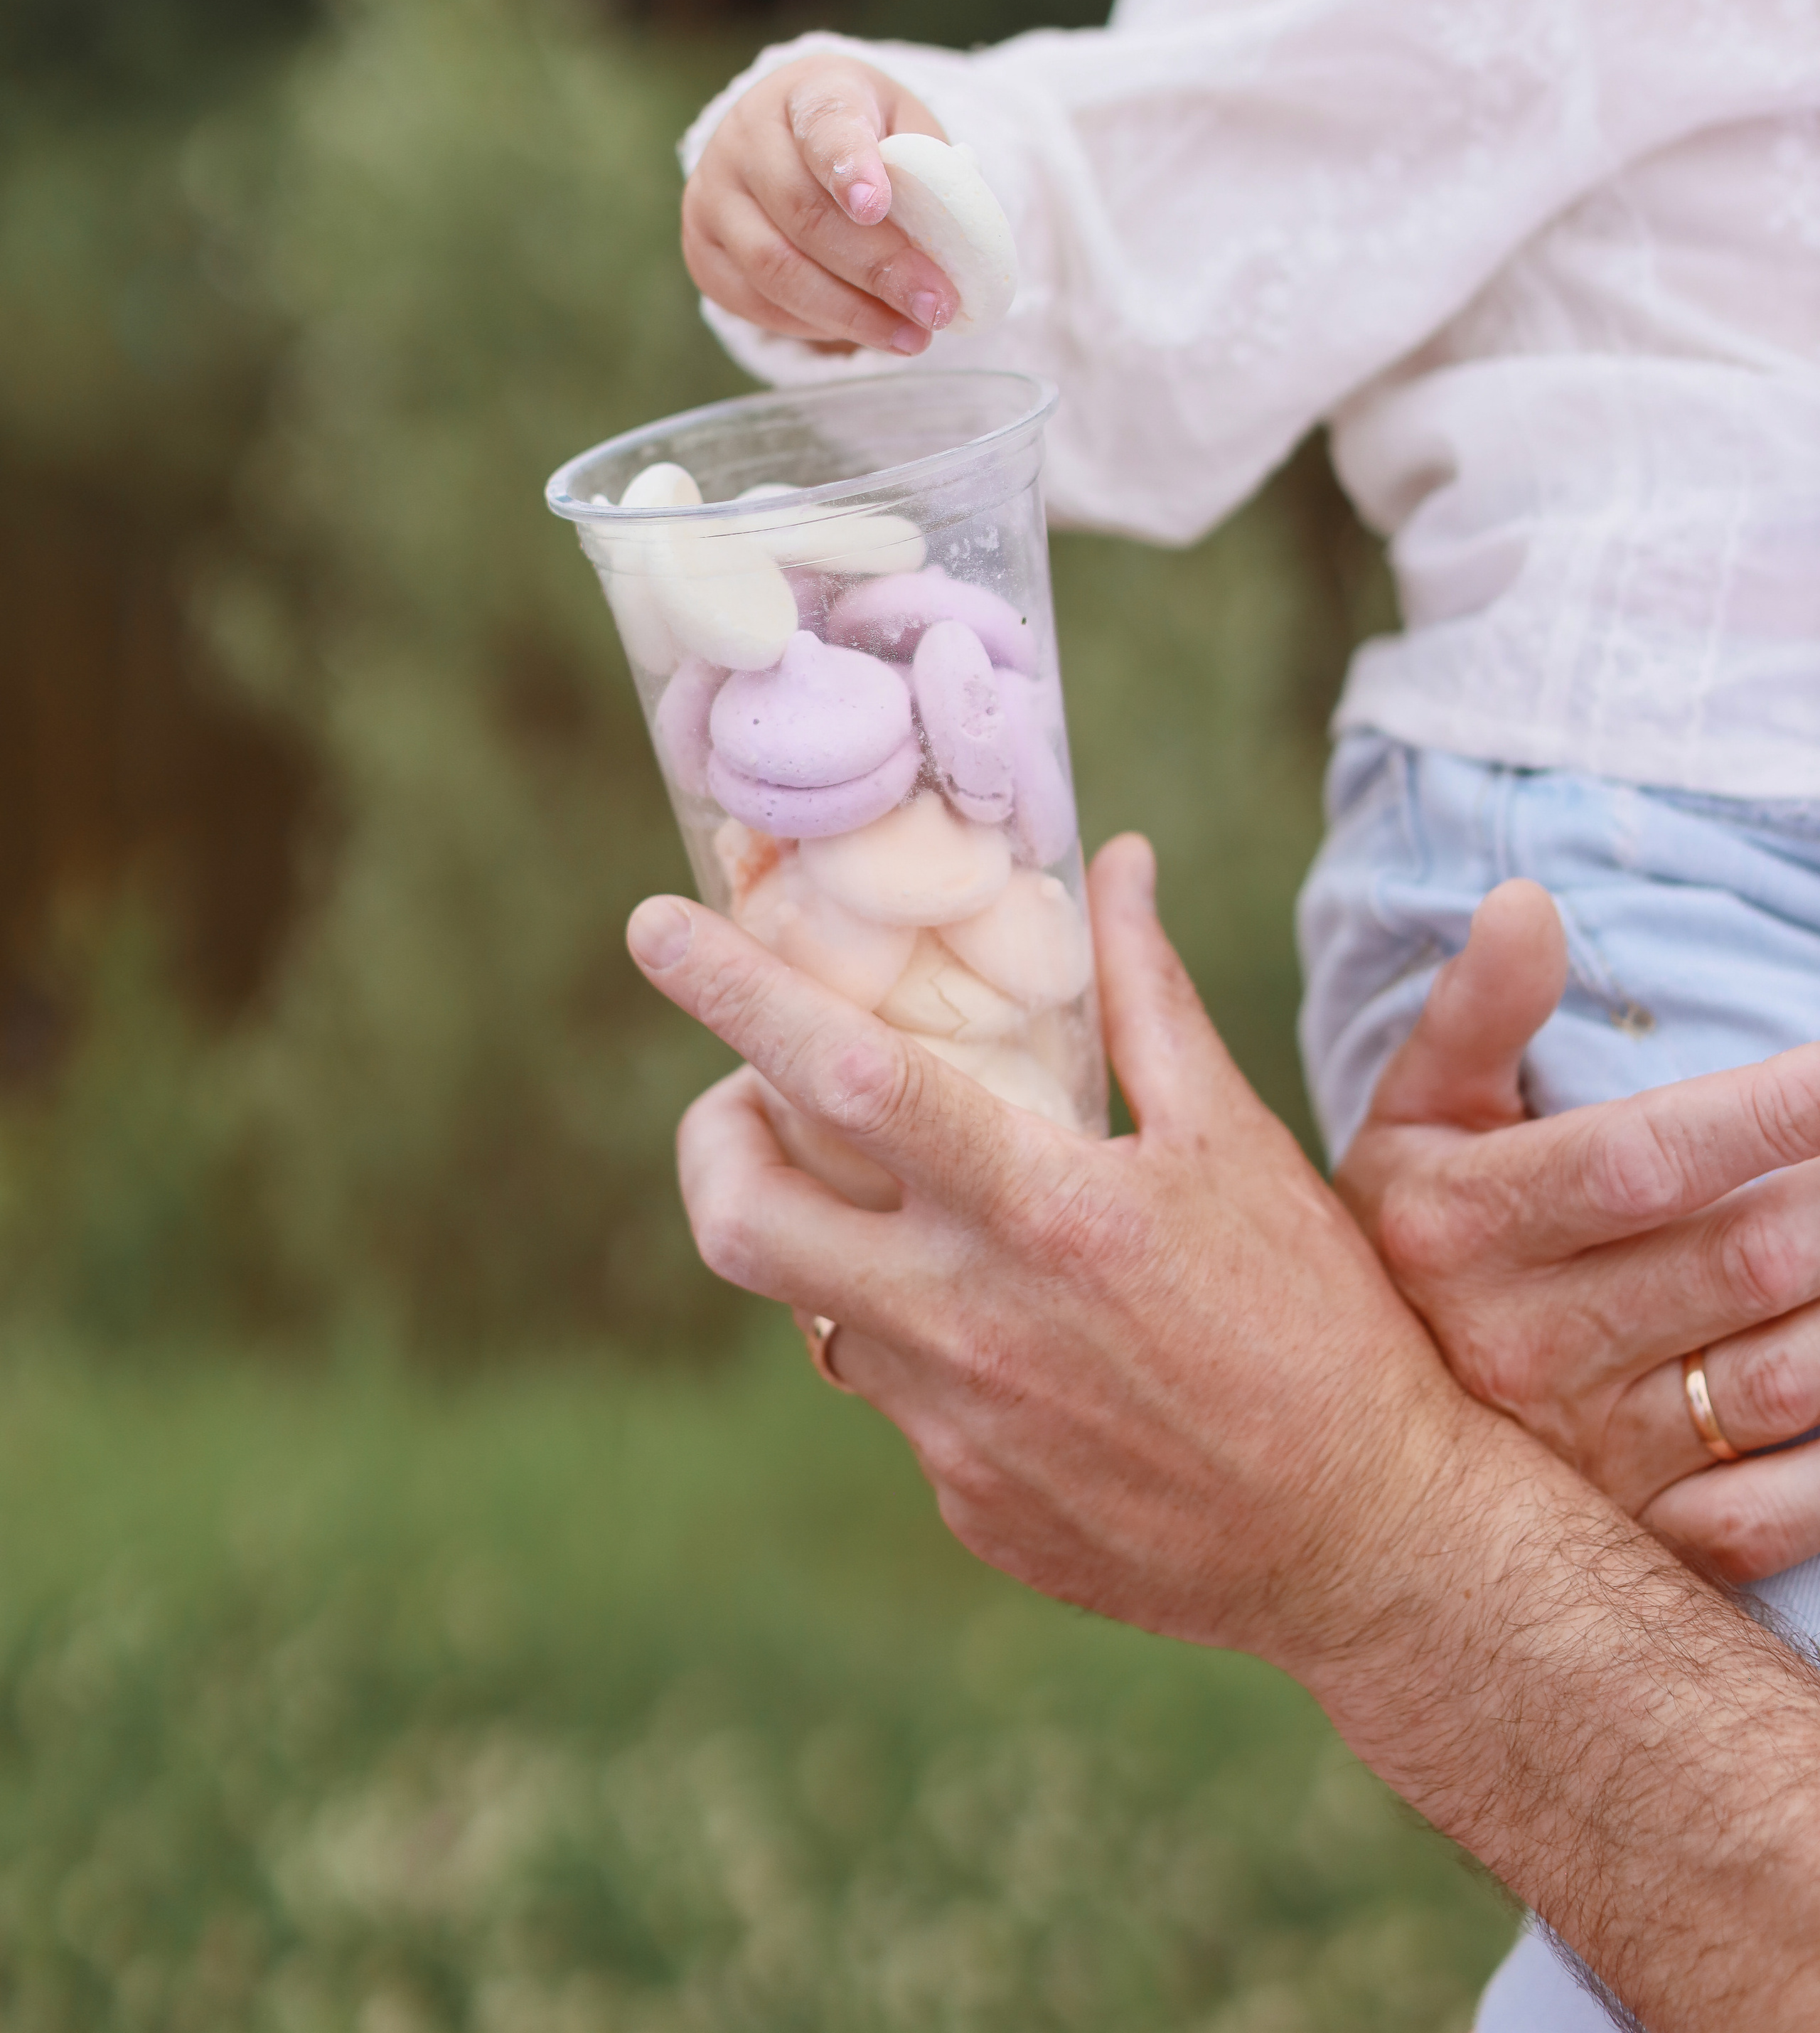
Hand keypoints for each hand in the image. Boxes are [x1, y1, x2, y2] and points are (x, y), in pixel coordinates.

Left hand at [632, 835, 1482, 1670]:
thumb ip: (1148, 1000)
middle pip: (743, 1222)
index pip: (843, 1079)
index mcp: (1044, 1213)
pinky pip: (896, 1396)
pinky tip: (1008, 1326)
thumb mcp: (1236, 1142)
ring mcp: (955, 1432)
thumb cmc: (1321, 1321)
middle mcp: (973, 1325)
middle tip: (751, 1098)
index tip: (651, 926)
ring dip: (827, 1233)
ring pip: (814, 1308)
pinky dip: (918, 1335)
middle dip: (712, 1138)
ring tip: (906, 1198)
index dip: (733, 995)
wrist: (1371, 1541)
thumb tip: (1114, 862)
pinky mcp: (965, 1504)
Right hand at [682, 58, 958, 355]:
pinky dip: (815, 325)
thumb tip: (959, 246)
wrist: (794, 141)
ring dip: (850, 313)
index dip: (849, 165)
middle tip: (935, 306)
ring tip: (911, 337)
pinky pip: (756, 302)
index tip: (878, 206)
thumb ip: (932, 173)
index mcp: (808, 91)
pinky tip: (864, 331)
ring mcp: (712, 194)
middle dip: (877, 269)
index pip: (824, 123)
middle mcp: (745, 136)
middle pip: (804, 212)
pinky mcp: (701, 249)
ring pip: (775, 268)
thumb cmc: (869, 138)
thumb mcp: (908, 131)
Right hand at [1339, 879, 1819, 1583]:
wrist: (1332, 1449)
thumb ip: (1473, 1011)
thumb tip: (1525, 903)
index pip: (1644, 1158)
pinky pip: (1785, 1507)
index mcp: (1467, 1226)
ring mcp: (1592, 1456)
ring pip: (1784, 1380)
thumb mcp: (1411, 1116)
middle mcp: (1525, 1345)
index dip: (1767, 1112)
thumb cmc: (1409, 1240)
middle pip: (1742, 1260)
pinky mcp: (1645, 1537)